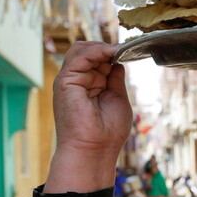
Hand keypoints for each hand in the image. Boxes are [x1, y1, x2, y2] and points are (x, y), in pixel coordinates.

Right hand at [44, 42, 132, 193]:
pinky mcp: (65, 81)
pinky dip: (98, 50)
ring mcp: (70, 80)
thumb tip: (117, 62)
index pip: (98, 59)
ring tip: (120, 49)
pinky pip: (80, 57)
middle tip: (126, 49)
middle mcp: (77, 81)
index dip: (113, 53)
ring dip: (103, 47)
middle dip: (107, 48)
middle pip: (88, 51)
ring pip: (82, 50)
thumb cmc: (107, 131)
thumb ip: (115, 79)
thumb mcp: (117, 97)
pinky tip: (113, 52)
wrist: (94, 150)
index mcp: (89, 85)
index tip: (131, 51)